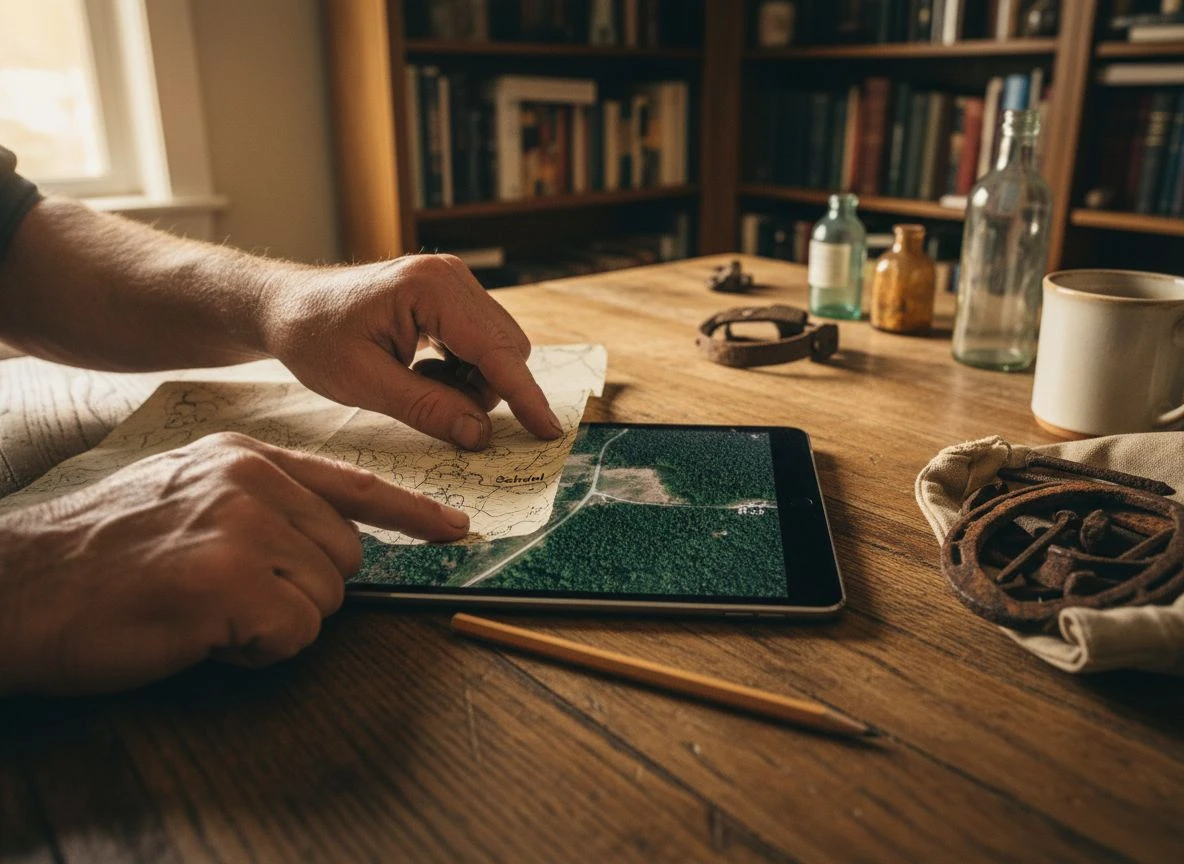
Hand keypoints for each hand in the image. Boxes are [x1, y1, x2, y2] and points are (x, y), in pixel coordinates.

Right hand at [0, 432, 468, 694]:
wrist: (18, 586)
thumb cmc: (102, 553)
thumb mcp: (186, 496)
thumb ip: (260, 504)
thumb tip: (323, 542)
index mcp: (246, 458)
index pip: (354, 484)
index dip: (412, 512)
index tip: (455, 528)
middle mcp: (253, 481)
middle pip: (345, 556)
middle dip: (301, 590)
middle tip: (228, 595)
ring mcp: (244, 526)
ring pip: (325, 598)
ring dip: (275, 622)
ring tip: (206, 609)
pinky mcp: (231, 579)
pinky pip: (296, 633)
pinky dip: (257, 649)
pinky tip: (204, 631)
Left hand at [261, 254, 562, 449]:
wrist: (287, 307)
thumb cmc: (315, 339)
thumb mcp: (364, 384)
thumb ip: (426, 409)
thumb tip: (479, 435)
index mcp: (430, 288)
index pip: (495, 351)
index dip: (524, 396)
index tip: (548, 431)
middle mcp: (451, 277)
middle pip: (506, 350)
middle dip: (484, 391)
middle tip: (433, 408)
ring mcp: (454, 282)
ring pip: (498, 350)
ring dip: (470, 382)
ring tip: (416, 384)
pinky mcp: (451, 295)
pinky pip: (481, 343)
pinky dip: (461, 370)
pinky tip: (420, 371)